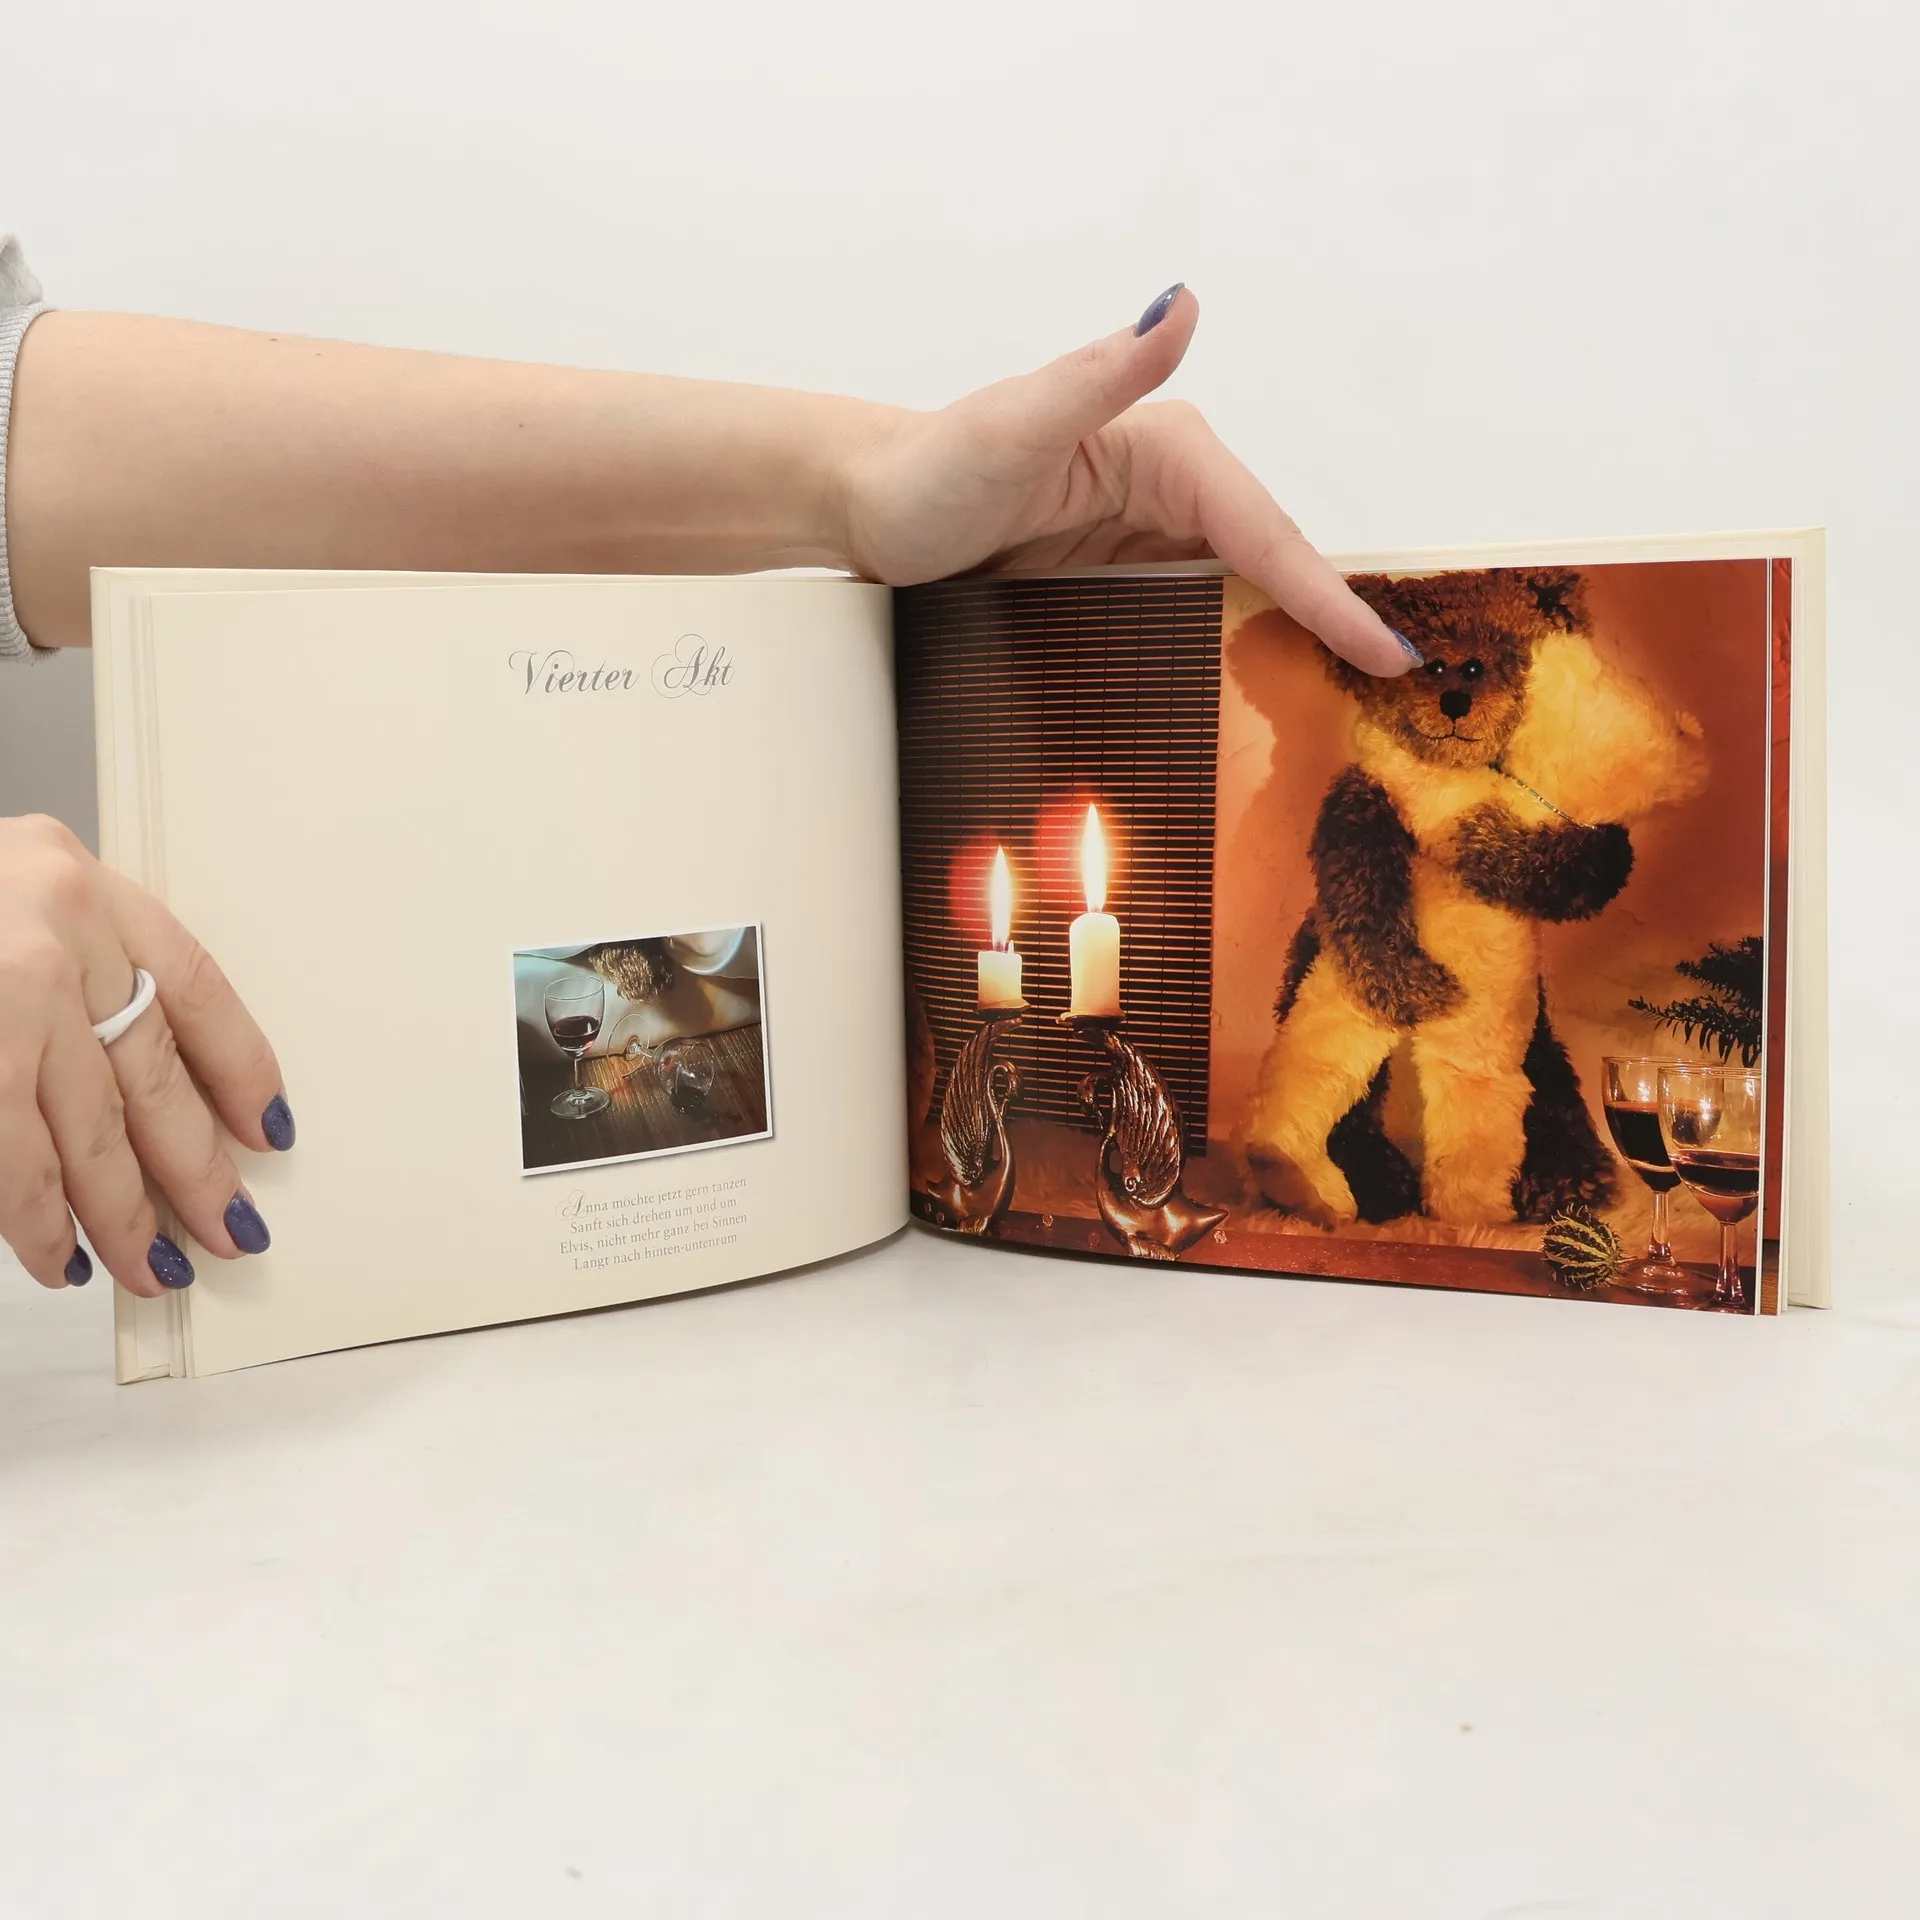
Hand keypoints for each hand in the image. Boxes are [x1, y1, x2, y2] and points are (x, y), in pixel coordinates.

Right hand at [0, 815, 291, 1294]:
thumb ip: (58, 970)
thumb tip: (135, 1093)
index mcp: (69, 875)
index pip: (193, 980)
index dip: (239, 1063)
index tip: (270, 1126)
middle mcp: (46, 928)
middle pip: (151, 1069)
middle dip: (195, 1165)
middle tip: (234, 1231)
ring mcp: (0, 994)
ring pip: (89, 1126)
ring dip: (125, 1211)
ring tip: (158, 1267)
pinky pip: (11, 1155)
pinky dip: (36, 1219)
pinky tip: (61, 1257)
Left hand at [836, 284, 1416, 677]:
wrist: (867, 510)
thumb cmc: (929, 469)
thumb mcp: (1013, 423)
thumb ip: (1099, 372)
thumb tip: (1180, 303)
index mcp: (1166, 451)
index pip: (1266, 530)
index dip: (1328, 595)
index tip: (1386, 652)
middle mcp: (1170, 492)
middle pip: (1270, 567)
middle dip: (1332, 625)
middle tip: (1393, 698)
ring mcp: (1147, 541)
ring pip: (1240, 600)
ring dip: (1292, 649)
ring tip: (1352, 715)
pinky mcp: (1121, 582)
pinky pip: (1195, 623)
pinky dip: (1232, 658)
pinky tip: (1258, 707)